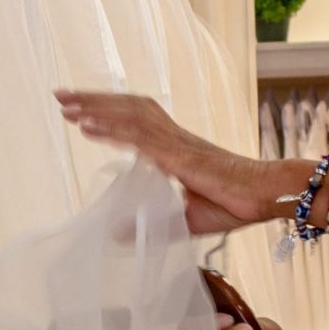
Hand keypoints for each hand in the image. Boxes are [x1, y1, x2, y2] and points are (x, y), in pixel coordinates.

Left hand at [55, 91, 283, 234]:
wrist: (268, 194)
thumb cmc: (236, 204)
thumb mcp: (184, 219)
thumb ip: (151, 222)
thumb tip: (115, 234)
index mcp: (175, 147)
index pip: (135, 118)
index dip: (108, 110)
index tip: (78, 109)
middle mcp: (172, 137)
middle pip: (127, 107)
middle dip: (92, 100)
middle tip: (60, 95)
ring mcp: (175, 143)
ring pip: (128, 115)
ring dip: (94, 108)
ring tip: (65, 104)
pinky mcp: (178, 155)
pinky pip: (138, 137)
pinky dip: (110, 129)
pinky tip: (86, 125)